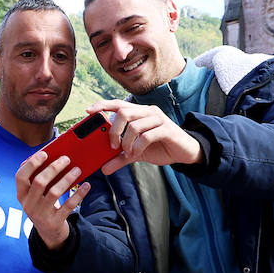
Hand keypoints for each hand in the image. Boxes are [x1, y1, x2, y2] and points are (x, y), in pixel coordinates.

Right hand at [15, 151, 89, 249]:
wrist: (49, 233)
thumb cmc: (44, 206)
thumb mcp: (36, 195)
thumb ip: (38, 179)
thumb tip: (52, 157)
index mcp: (21, 195)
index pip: (20, 176)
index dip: (31, 164)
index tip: (45, 153)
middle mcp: (28, 205)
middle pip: (39, 182)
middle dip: (54, 168)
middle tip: (66, 159)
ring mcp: (40, 215)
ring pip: (54, 192)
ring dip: (67, 179)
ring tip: (77, 170)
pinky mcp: (54, 222)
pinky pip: (68, 205)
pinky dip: (78, 194)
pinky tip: (86, 185)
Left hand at [88, 100, 202, 174]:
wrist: (185, 153)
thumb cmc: (160, 147)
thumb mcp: (136, 153)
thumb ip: (121, 158)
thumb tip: (104, 168)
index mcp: (139, 113)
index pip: (118, 104)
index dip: (102, 105)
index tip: (88, 111)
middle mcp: (148, 112)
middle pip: (123, 112)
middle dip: (114, 130)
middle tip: (113, 145)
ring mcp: (158, 119)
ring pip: (134, 125)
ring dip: (127, 142)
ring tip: (128, 153)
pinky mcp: (167, 129)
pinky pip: (147, 135)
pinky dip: (138, 147)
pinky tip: (137, 153)